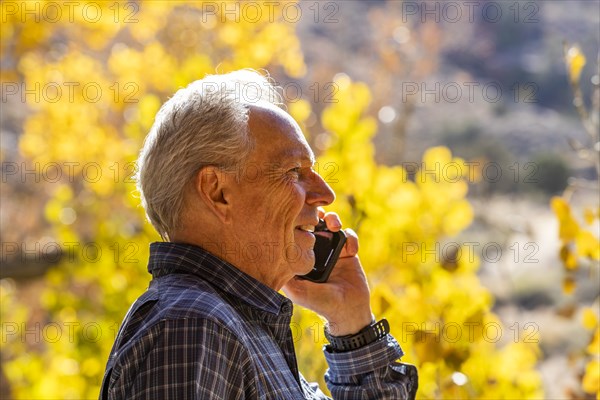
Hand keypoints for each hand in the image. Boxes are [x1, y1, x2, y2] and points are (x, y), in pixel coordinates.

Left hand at [283, 210, 373, 335]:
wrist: (349, 310)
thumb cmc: (322, 303)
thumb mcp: (299, 292)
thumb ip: (287, 278)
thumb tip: (272, 260)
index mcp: (298, 257)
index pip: (294, 232)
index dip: (295, 221)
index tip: (299, 220)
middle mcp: (313, 250)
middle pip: (311, 222)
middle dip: (314, 214)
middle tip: (318, 217)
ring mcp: (330, 249)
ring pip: (329, 223)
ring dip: (333, 219)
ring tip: (335, 226)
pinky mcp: (346, 251)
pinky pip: (348, 235)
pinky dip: (350, 238)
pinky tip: (351, 250)